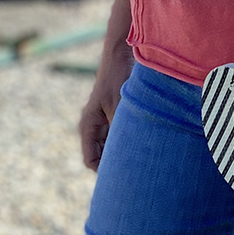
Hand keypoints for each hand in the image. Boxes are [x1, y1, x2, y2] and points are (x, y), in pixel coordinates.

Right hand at [78, 45, 133, 171]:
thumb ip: (121, 130)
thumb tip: (128, 153)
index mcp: (88, 127)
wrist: (120, 56)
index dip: (104, 172)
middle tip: (136, 174)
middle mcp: (93, 126)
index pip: (91, 160)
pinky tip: (146, 142)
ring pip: (111, 146)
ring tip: (143, 159)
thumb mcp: (120, 108)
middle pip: (101, 155)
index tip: (122, 178)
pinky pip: (119, 134)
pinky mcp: (114, 114)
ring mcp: (103, 120)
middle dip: (115, 163)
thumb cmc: (117, 80)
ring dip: (123, 151)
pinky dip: (128, 139)